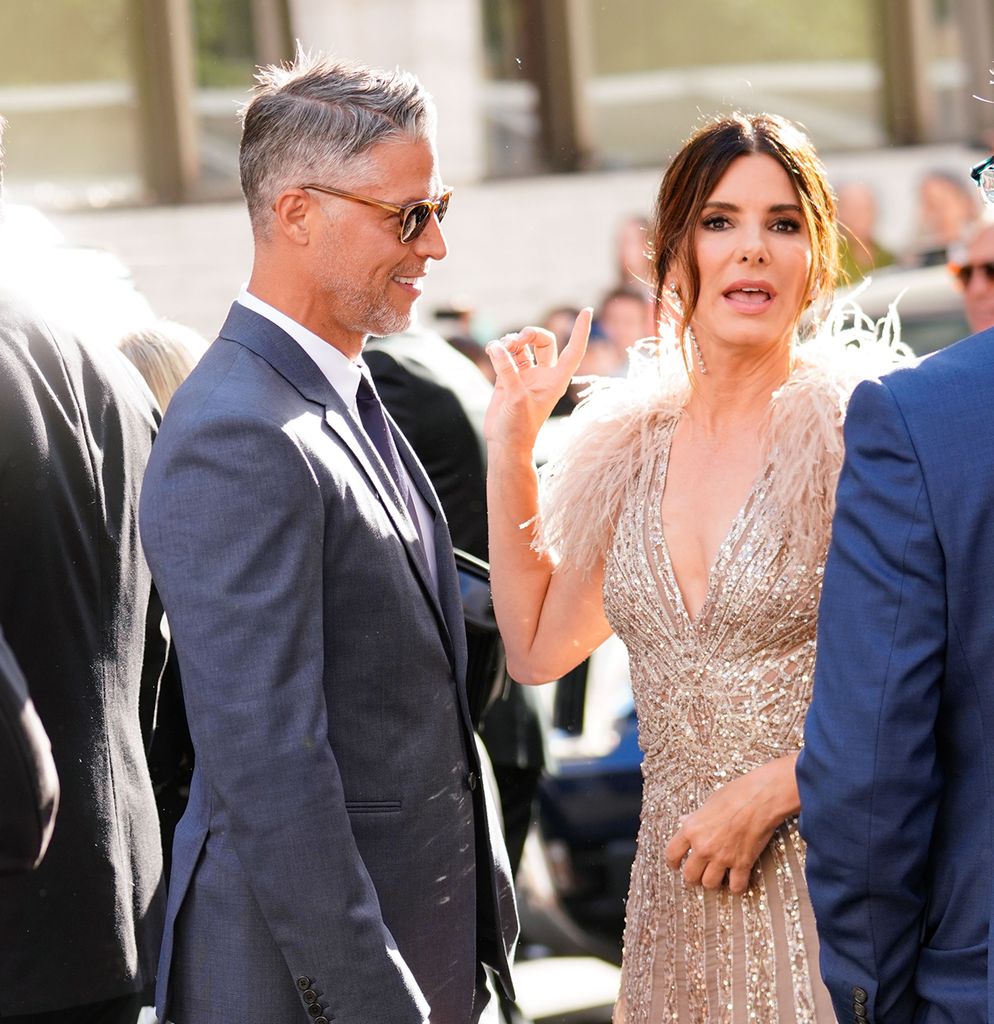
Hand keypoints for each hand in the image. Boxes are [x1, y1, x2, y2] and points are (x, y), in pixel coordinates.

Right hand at [484, 308, 591, 449]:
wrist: (504, 444)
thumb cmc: (519, 428)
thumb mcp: (516, 398)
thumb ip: (507, 370)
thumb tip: (496, 347)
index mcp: (555, 380)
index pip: (574, 350)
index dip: (580, 331)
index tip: (586, 310)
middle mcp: (543, 375)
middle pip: (543, 341)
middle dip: (530, 334)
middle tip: (517, 340)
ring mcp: (524, 375)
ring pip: (521, 346)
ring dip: (510, 342)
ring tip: (499, 349)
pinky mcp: (507, 378)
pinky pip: (504, 355)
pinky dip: (498, 349)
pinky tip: (491, 350)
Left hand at [663, 755, 798, 893]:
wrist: (759, 798)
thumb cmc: (734, 795)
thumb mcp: (708, 803)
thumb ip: (694, 818)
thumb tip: (684, 821)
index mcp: (691, 830)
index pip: (671, 854)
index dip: (672, 862)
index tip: (676, 865)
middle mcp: (703, 847)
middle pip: (690, 875)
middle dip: (694, 876)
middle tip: (699, 873)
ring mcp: (722, 857)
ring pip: (709, 884)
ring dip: (713, 882)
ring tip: (717, 877)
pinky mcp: (742, 863)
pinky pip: (736, 886)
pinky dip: (736, 887)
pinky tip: (737, 881)